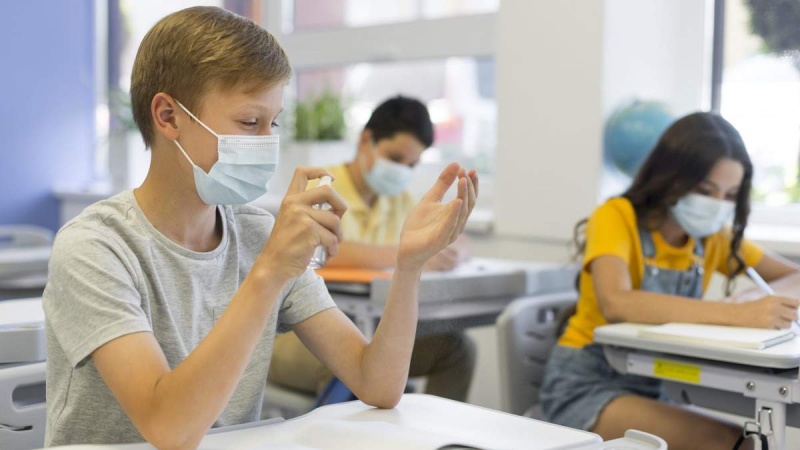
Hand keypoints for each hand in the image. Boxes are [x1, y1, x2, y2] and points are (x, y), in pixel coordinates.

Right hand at [257, 167, 347, 281]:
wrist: (273, 265)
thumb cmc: (287, 246)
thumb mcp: (292, 221)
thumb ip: (308, 210)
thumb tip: (338, 206)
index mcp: (289, 199)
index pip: (302, 172)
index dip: (320, 171)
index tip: (331, 178)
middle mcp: (294, 203)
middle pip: (328, 191)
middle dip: (341, 205)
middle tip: (338, 221)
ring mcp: (302, 216)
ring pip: (335, 220)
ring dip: (338, 236)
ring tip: (329, 245)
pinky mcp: (310, 231)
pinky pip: (333, 238)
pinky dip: (333, 249)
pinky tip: (326, 254)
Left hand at [397, 163, 477, 271]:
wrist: (406, 248)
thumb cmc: (419, 225)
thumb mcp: (430, 198)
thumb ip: (442, 183)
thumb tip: (456, 164)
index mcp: (456, 214)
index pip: (469, 198)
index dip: (472, 184)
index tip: (470, 169)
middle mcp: (457, 224)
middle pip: (468, 204)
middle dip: (468, 187)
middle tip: (466, 172)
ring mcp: (450, 234)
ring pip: (461, 214)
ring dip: (463, 196)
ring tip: (462, 180)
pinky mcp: (440, 241)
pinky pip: (450, 226)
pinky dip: (454, 214)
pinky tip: (457, 201)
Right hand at [736, 296, 799, 328]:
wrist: (735, 314)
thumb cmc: (750, 308)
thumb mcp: (765, 301)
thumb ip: (780, 304)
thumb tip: (795, 312)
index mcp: (774, 298)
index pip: (795, 303)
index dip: (794, 308)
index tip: (791, 310)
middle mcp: (774, 307)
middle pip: (794, 315)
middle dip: (791, 318)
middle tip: (784, 318)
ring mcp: (771, 317)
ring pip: (788, 324)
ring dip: (783, 325)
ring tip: (772, 322)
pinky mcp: (768, 327)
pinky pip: (779, 330)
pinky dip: (775, 329)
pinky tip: (766, 325)